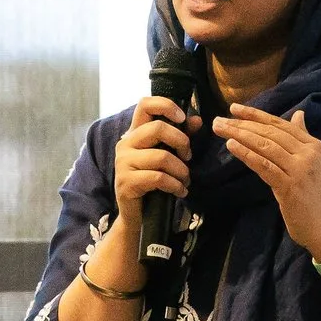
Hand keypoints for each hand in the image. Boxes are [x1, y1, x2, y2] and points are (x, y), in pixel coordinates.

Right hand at [113, 96, 201, 228]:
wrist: (136, 215)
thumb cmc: (152, 182)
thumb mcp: (167, 156)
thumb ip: (180, 137)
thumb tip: (197, 120)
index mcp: (135, 133)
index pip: (145, 104)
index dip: (165, 105)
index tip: (182, 118)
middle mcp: (125, 144)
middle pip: (157, 128)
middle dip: (181, 142)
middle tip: (188, 157)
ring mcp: (123, 163)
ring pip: (161, 156)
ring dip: (181, 170)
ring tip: (185, 180)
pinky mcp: (126, 182)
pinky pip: (158, 178)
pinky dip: (175, 185)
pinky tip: (180, 191)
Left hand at [218, 103, 320, 261]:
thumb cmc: (316, 197)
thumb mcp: (315, 163)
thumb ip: (303, 138)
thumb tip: (299, 114)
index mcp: (313, 145)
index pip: (280, 124)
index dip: (256, 114)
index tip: (234, 108)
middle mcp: (308, 153)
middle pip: (270, 132)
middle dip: (242, 124)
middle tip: (219, 119)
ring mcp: (299, 169)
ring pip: (265, 145)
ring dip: (239, 135)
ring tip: (220, 129)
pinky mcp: (289, 186)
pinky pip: (263, 165)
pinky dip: (246, 154)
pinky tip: (231, 146)